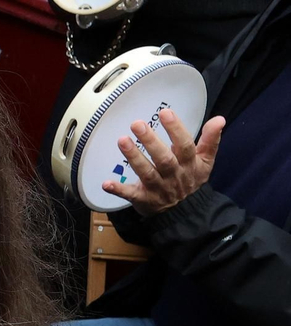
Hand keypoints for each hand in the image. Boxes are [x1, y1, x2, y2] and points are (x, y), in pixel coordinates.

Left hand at [104, 110, 224, 215]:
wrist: (186, 212)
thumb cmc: (191, 179)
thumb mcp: (205, 161)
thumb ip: (210, 140)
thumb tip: (220, 119)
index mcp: (189, 164)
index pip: (185, 146)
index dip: (176, 130)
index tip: (165, 113)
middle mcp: (174, 176)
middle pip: (163, 159)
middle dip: (150, 141)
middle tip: (137, 124)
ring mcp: (158, 188)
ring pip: (146, 173)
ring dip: (134, 157)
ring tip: (122, 140)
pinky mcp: (143, 199)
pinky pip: (130, 195)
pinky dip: (118, 189)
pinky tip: (106, 183)